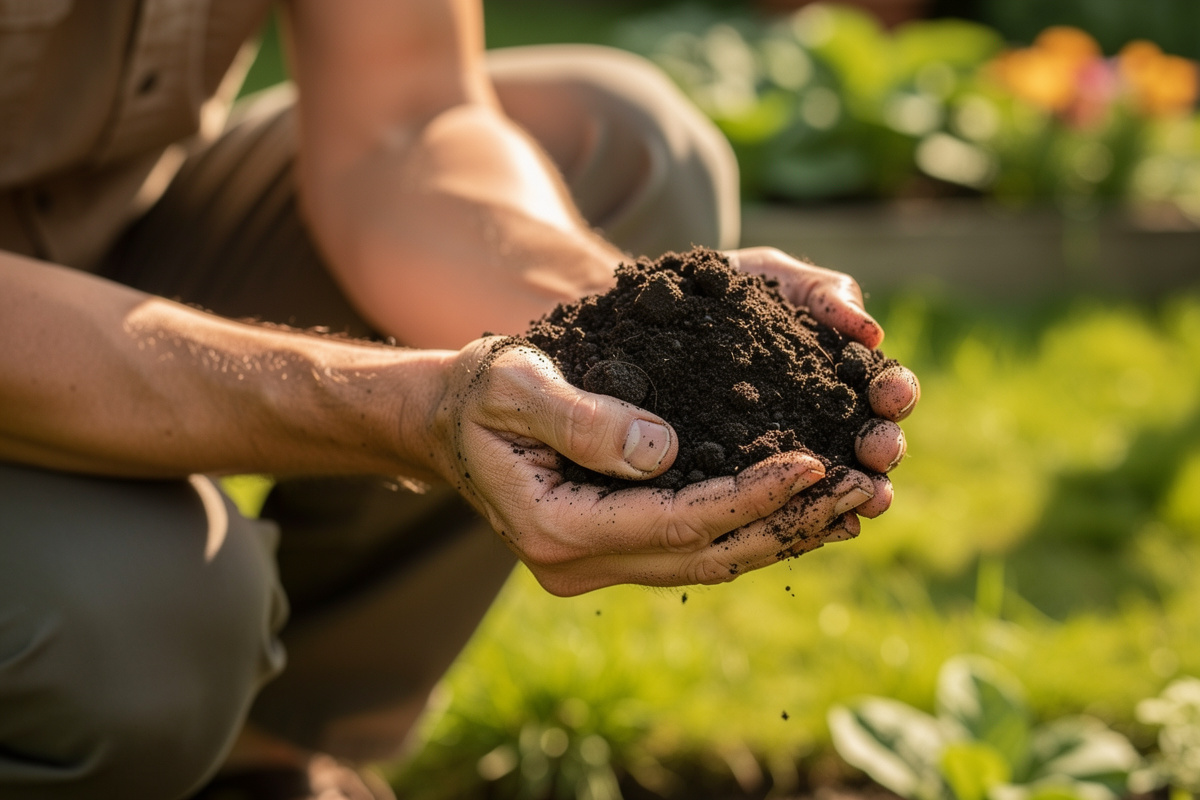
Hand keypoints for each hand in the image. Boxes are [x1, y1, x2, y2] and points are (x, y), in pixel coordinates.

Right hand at [430, 338, 880, 595]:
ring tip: (854, 501)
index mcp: (558, 530)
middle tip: (863, 486)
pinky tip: (804, 508)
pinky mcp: (616, 550)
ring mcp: (598, 565)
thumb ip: (581, 418)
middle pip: (707, 555)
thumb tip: (665, 451)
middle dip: (789, 522)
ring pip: (710, 561)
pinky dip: (753, 528)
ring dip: (784, 533)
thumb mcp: (517, 386)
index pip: (676, 524)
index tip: (813, 461)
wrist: (451, 422)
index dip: (750, 495)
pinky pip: (697, 549)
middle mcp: (581, 564)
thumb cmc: (482, 393)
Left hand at [727, 247, 920, 529]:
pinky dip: (805, 512)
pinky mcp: (748, 473)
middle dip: (882, 446)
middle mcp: (827, 417)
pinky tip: (817, 525)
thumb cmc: (729, 287)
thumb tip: (872, 334)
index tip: (890, 394)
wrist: (656, 307)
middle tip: (878, 451)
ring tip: (866, 501)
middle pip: (870, 440)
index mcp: (844, 371)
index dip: (896, 392)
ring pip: (836, 479)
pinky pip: (780, 498)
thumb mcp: (774, 278)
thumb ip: (822, 293)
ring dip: (858, 491)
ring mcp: (790, 450)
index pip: (884, 388)